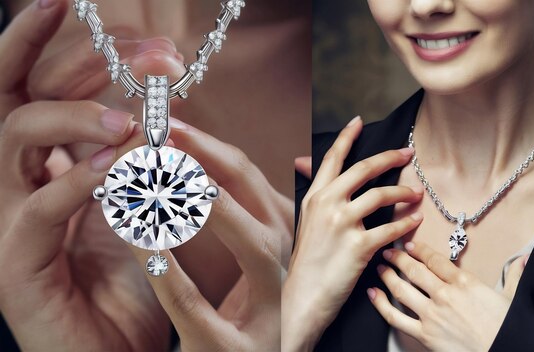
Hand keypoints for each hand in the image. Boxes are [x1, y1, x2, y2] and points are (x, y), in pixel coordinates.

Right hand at [0, 1, 179, 349]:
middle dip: (56, 57)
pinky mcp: (15, 264)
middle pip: (12, 99)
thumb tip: (159, 102)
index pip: (36, 91)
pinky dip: (78, 181)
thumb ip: (139, 157)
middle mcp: (15, 187)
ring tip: (130, 118)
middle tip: (116, 41)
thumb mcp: (139, 205)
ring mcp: (8, 223)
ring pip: (13, 141)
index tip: (96, 14)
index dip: (58, 47)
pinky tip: (119, 167)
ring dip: (73, 115)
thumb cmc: (133, 279)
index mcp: (43, 169)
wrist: (120, 350)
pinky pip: (36, 210)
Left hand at [120, 117, 285, 350]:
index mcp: (285, 241)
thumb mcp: (257, 266)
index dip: (212, 148)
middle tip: (162, 135)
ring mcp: (270, 310)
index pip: (252, 181)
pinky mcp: (232, 350)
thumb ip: (244, 219)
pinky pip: (194, 303)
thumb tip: (216, 165)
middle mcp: (288, 268)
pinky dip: (164, 266)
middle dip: (211, 159)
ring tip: (158, 175)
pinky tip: (136, 240)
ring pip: (253, 246)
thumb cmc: (248, 319)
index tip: (172, 124)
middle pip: (259, 200)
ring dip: (206, 205)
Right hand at [283, 116, 423, 350]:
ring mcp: (343, 224)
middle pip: (364, 168)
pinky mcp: (359, 246)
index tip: (360, 121)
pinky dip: (407, 222)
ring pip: (382, 195)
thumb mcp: (306, 222)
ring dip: (405, 191)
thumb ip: (316, 195)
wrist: (302, 297)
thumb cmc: (306, 262)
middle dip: (390, 156)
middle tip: (408, 152)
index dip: (347, 136)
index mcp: (315, 197)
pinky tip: (415, 220)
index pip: (332, 158)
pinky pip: (392, 228)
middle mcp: (328, 204)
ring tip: (416, 193)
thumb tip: (305, 164)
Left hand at [369, 241, 526, 351]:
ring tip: (380, 268)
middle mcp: (445, 294)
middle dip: (398, 258)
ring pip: (401, 289)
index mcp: (465, 283)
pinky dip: (381, 304)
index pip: (436, 260)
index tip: (411, 245)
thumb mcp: (514, 299)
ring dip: (387, 276)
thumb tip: (524, 257)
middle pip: (414, 270)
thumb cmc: (508, 330)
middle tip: (388, 251)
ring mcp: (432, 314)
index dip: (420, 250)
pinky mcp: (424, 334)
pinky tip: (373, 294)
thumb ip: (514, 276)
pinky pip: (395, 317)